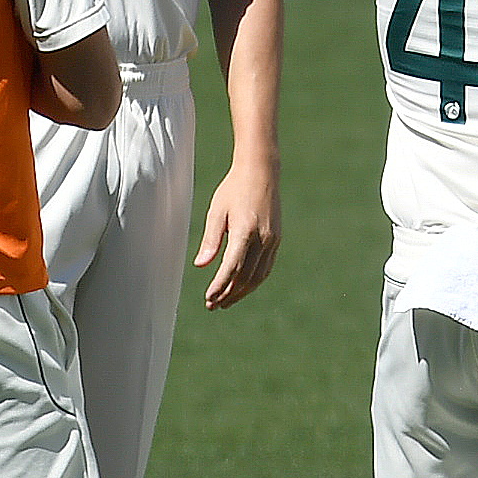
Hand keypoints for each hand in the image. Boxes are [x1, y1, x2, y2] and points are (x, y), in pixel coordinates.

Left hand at [193, 163, 281, 308]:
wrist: (262, 172)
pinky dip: (253, 281)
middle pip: (245, 277)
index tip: (208, 298)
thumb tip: (200, 265)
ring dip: (242, 292)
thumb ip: (211, 239)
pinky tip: (241, 286)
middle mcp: (262, 238)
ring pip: (258, 276)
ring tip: (226, 301)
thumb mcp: (217, 211)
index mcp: (245, 231)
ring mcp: (272, 240)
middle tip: (213, 305)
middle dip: (229, 294)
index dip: (220, 286)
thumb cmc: (234, 189)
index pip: (232, 267)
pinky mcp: (276, 240)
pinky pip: (266, 267)